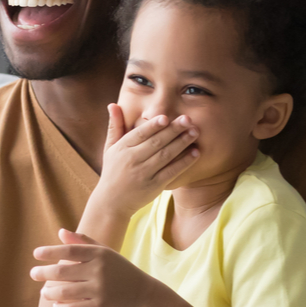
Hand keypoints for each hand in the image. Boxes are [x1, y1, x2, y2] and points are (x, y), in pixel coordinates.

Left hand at [32, 229, 164, 306]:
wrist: (141, 293)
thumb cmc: (119, 270)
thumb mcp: (105, 252)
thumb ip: (83, 242)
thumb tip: (60, 232)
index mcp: (99, 254)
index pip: (69, 251)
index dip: (50, 252)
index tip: (36, 254)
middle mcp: (99, 270)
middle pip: (63, 272)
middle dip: (44, 273)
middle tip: (33, 274)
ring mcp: (99, 290)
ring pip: (65, 292)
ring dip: (50, 292)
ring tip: (43, 292)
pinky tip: (55, 306)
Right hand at [92, 104, 198, 219]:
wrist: (111, 202)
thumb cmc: (112, 171)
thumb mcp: (110, 148)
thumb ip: (115, 126)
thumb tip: (113, 104)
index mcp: (122, 148)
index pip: (140, 134)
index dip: (153, 126)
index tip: (166, 117)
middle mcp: (132, 160)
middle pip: (156, 143)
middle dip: (173, 130)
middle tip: (188, 119)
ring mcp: (144, 174)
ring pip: (166, 156)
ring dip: (182, 143)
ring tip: (195, 132)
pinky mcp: (155, 186)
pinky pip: (172, 172)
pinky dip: (184, 162)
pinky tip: (195, 152)